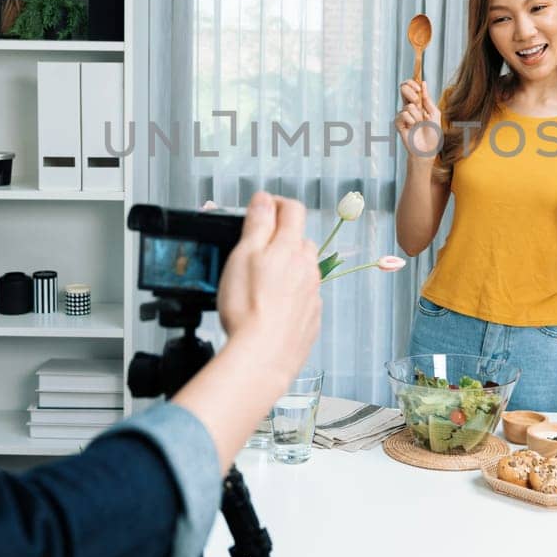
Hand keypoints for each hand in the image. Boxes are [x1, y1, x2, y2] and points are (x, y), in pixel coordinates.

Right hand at [216, 191, 322, 387]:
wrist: (262, 357)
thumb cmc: (248, 309)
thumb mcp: (243, 256)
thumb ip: (258, 224)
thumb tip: (265, 199)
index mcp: (290, 248)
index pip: (292, 210)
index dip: (276, 203)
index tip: (262, 208)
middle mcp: (308, 268)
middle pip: (299, 239)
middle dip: (281, 236)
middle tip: (256, 247)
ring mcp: (312, 294)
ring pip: (303, 269)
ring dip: (287, 267)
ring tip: (261, 281)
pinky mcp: (311, 319)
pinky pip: (303, 297)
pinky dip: (290, 295)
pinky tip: (270, 306)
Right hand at [395, 79, 441, 158]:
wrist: (427, 148)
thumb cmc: (433, 133)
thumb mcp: (435, 113)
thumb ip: (428, 98)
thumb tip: (423, 83)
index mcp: (417, 103)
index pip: (409, 86)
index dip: (412, 83)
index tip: (418, 88)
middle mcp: (408, 107)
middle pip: (403, 88)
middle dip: (412, 94)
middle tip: (418, 103)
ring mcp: (403, 115)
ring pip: (408, 106)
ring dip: (417, 116)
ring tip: (419, 124)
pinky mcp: (398, 123)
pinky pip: (403, 115)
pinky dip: (411, 121)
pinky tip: (412, 127)